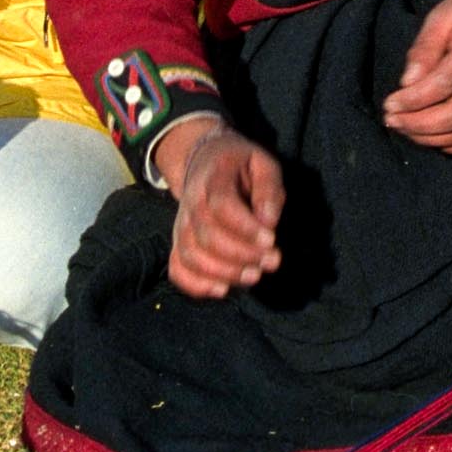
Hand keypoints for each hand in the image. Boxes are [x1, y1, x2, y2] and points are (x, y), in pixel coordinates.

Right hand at [161, 122, 283, 298]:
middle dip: (242, 255)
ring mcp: (181, 226)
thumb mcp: (262, 164)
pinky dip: (196, 285)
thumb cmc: (240, 166)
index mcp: (213, 180)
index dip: (245, 228)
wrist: (203, 162)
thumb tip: (269, 221)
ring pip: (193, 257)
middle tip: (272, 261)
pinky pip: (178, 270)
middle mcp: (191, 204)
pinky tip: (222, 289)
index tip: (271, 240)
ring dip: (224, 273)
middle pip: (208, 237)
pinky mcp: (179, 244)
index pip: (221, 206)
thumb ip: (269, 189)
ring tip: (254, 276)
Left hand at [381, 0, 451, 152]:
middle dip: (418, 125)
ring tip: (405, 129)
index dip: (413, 100)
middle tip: (392, 120)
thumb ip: (424, 49)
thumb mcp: (443, 16)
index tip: (389, 104)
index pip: (444, 84)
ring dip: (432, 138)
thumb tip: (407, 84)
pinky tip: (432, 138)